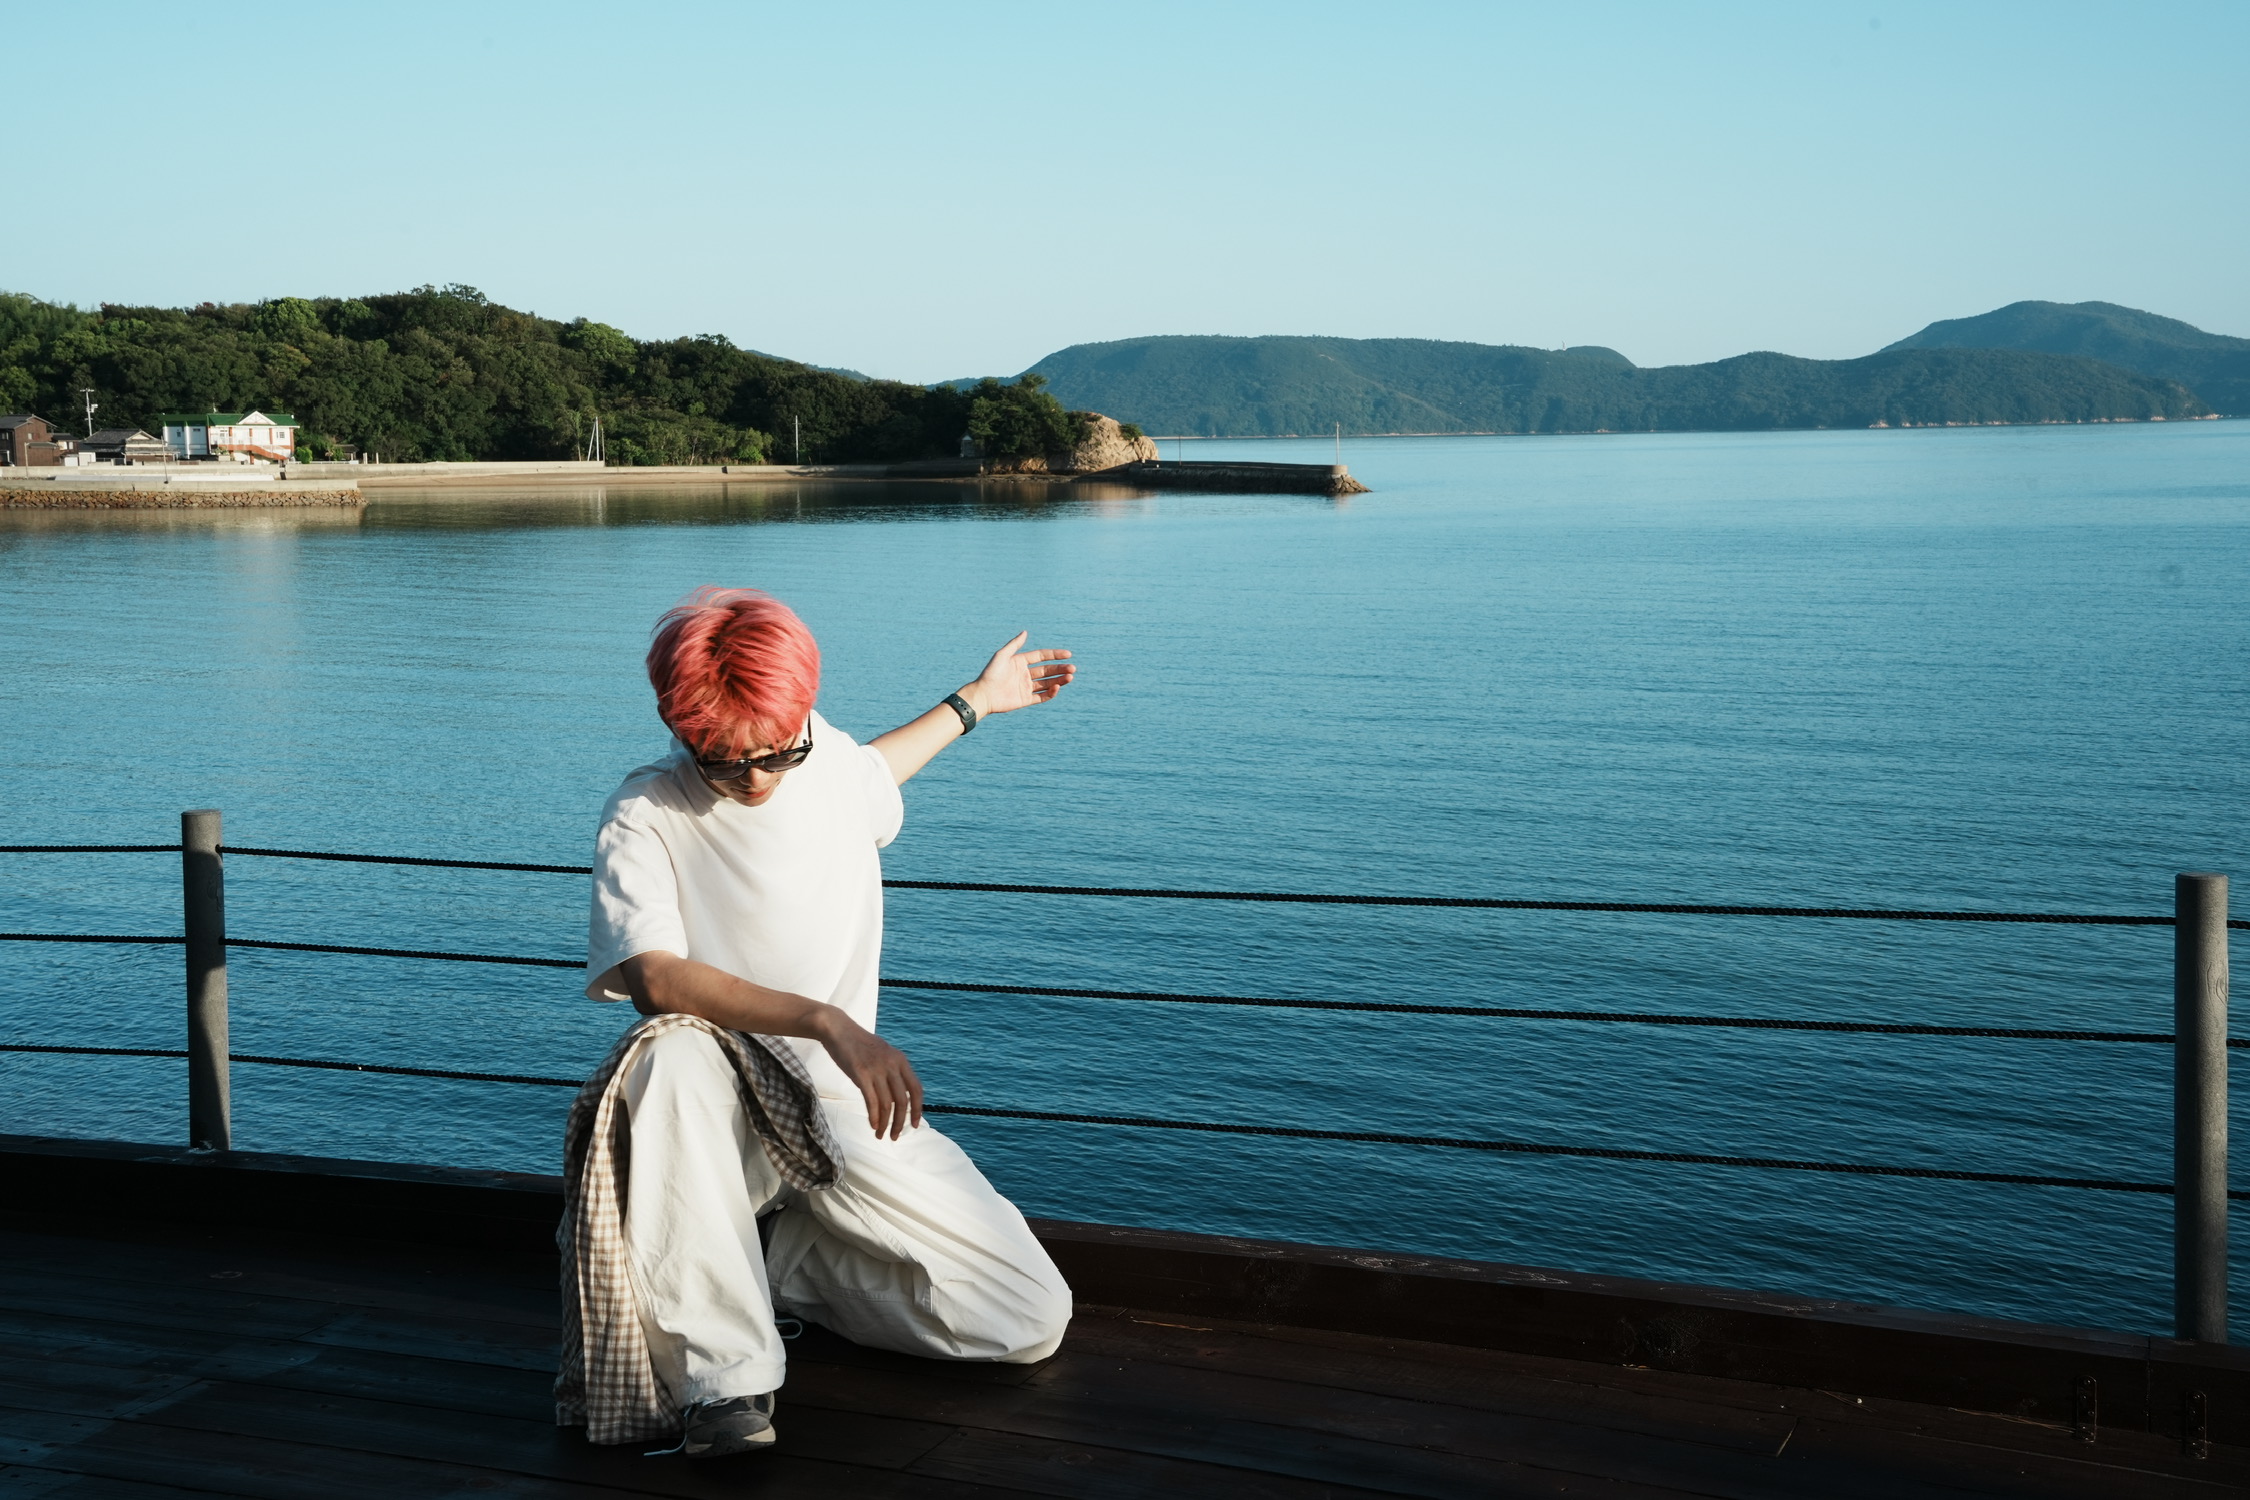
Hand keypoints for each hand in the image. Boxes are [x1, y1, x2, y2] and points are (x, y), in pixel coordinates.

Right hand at [817, 1013, 925, 1138]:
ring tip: (881, 1134)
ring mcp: (877, 1069)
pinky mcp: (861, 1074)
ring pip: (887, 1105)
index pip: (916, 1089)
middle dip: (900, 1122)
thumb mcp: (883, 1054)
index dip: (917, 1109)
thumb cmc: (859, 1044)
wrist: (838, 1030)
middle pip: (902, 1101)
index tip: (914, 1125)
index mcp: (901, 1060)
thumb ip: (892, 1071)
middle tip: (895, 1136)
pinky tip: (873, 1125)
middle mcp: (892, 1065)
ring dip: (885, 1123)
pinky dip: (874, 1117)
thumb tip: (897, 1096)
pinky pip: (871, 1101)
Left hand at [961, 631, 1074, 717]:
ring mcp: (1026, 687)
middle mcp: (1024, 674)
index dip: (1055, 655)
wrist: (983, 694)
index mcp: (1020, 662)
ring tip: (1070, 677)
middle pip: (1047, 670)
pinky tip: (1057, 687)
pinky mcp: (1025, 700)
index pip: (1041, 657)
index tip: (1068, 654)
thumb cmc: (990, 673)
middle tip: (1073, 668)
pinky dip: (1051, 693)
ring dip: (1059, 680)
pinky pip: (1042, 696)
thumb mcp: (1002, 655)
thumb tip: (1025, 632)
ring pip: (1047, 683)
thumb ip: (1015, 644)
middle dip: (1060, 669)